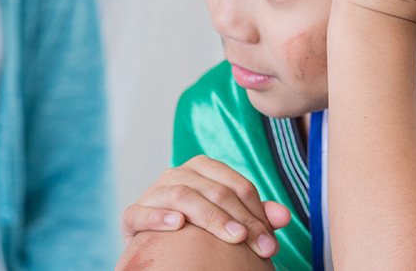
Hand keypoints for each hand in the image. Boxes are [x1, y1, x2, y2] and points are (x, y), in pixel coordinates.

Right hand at [122, 156, 291, 258]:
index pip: (236, 185)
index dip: (257, 212)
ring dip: (210, 216)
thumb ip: (255, 216)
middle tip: (260, 246)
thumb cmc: (199, 227)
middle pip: (214, 190)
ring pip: (182, 195)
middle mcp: (177, 175)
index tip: (271, 241)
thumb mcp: (229, 220)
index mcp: (203, 170)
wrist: (158, 241)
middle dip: (241, 220)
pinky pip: (140, 212)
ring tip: (232, 237)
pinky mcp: (132, 215)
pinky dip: (159, 216)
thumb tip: (284, 216)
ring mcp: (153, 193)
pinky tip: (178, 224)